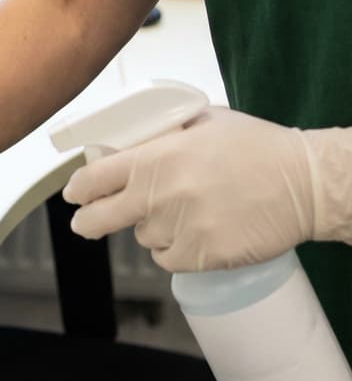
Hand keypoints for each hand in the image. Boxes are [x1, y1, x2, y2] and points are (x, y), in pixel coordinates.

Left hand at [62, 107, 316, 271]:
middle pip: (96, 220)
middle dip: (88, 220)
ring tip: (187, 210)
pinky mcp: (199, 256)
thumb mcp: (203, 122)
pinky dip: (176, 249)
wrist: (305, 183)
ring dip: (152, 227)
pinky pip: (167, 258)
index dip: (77, 190)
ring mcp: (178, 229)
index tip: (74, 194)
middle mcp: (159, 196)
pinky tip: (198, 230)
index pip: (93, 180)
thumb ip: (162, 134)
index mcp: (154, 159)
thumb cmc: (258, 148)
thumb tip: (128, 144)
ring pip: (141, 237)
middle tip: (87, 220)